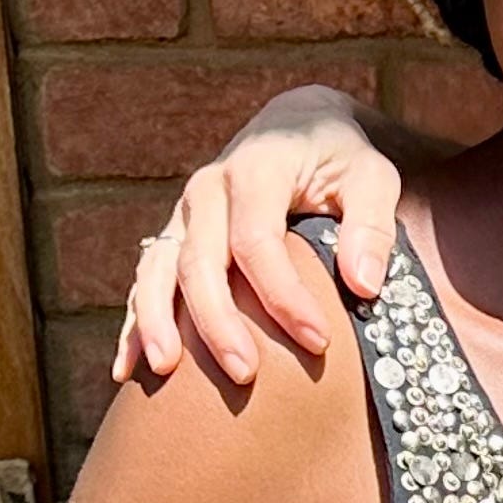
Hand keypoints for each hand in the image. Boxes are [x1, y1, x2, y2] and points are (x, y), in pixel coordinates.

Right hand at [116, 91, 403, 390]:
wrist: (296, 127)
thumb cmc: (341, 160)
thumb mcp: (373, 178)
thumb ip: (372, 226)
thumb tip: (363, 285)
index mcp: (256, 170)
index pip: (258, 241)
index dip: (283, 295)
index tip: (318, 341)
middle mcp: (207, 191)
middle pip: (200, 262)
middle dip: (218, 322)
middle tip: (245, 375)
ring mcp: (184, 216)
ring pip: (158, 269)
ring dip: (158, 322)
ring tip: (165, 372)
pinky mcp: (174, 238)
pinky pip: (146, 281)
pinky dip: (135, 324)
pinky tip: (128, 371)